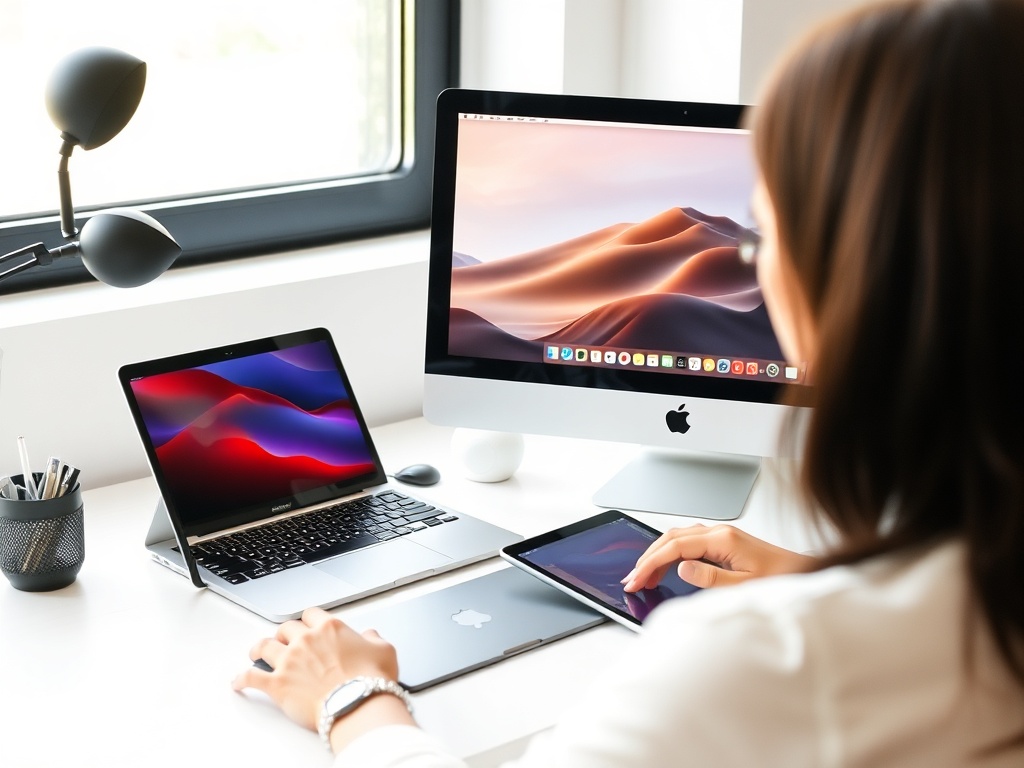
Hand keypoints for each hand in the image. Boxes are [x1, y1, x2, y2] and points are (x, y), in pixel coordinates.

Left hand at [232, 607, 400, 733]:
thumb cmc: (371, 680)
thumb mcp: (384, 650)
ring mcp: (289, 661)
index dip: (307, 619)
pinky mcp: (277, 684)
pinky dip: (242, 679)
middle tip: (283, 640)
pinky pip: (251, 678)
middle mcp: (306, 640)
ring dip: (259, 649)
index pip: (310, 614)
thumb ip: (374, 639)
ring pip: (265, 646)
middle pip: (286, 628)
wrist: (357, 705)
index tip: (306, 624)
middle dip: (284, 633)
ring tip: (256, 652)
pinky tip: (238, 682)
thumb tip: (370, 635)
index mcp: (330, 628)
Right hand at [621, 524, 815, 590]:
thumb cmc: (782, 580)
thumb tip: (681, 567)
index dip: (651, 563)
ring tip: (644, 576)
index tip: (636, 579)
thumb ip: (710, 578)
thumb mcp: (744, 585)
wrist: (806, 574)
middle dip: (648, 557)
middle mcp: (720, 533)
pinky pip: (689, 542)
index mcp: (723, 539)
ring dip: (658, 554)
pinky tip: (667, 567)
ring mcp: (722, 536)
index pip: (675, 547)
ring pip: (678, 538)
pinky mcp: (725, 543)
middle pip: (671, 538)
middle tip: (633, 579)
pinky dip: (672, 553)